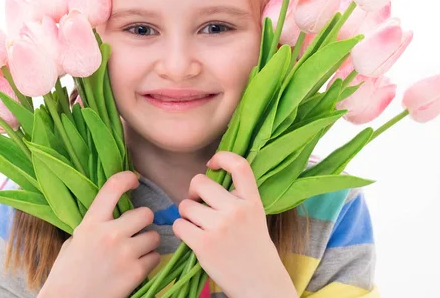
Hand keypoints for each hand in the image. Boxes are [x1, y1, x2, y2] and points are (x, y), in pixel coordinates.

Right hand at [38, 171, 160, 297]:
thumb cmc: (67, 272)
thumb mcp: (75, 239)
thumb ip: (95, 225)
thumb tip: (114, 213)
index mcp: (91, 223)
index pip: (113, 187)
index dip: (127, 179)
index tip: (133, 181)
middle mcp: (110, 234)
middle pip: (145, 213)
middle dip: (143, 221)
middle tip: (136, 229)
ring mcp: (125, 253)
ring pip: (154, 236)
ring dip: (148, 243)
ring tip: (136, 251)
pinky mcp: (135, 272)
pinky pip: (155, 258)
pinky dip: (149, 261)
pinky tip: (136, 267)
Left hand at [172, 151, 297, 297]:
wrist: (259, 282)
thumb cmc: (252, 246)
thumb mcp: (254, 214)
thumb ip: (236, 196)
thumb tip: (206, 176)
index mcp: (251, 200)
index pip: (239, 166)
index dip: (222, 157)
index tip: (212, 164)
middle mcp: (236, 210)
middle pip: (199, 182)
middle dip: (194, 192)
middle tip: (199, 205)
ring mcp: (220, 227)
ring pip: (185, 205)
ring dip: (187, 214)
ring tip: (199, 226)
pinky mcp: (204, 244)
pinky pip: (179, 225)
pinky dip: (182, 230)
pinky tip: (192, 238)